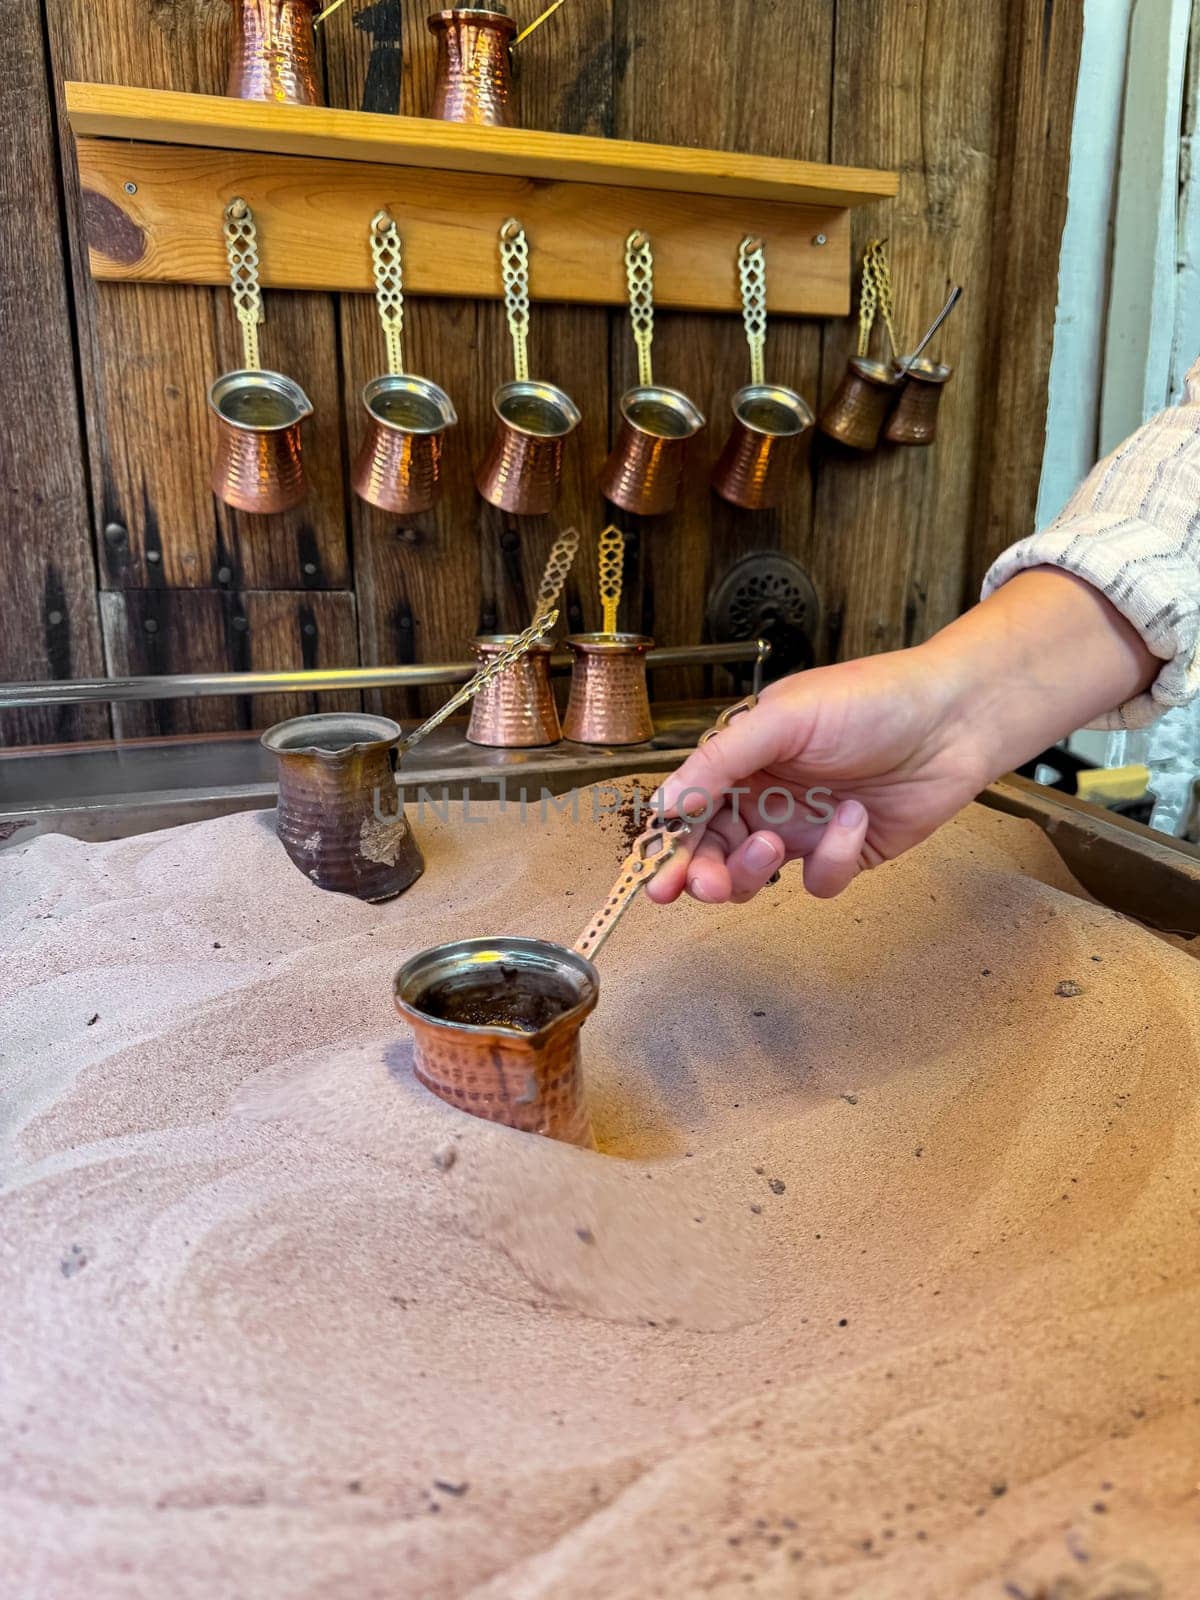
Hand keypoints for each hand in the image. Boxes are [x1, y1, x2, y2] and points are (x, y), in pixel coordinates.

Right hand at [646, 647, 986, 902]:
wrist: (954, 719)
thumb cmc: (870, 700)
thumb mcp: (784, 718)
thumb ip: (721, 761)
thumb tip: (666, 801)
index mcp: (742, 760)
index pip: (689, 811)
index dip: (668, 846)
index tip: (656, 877)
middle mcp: (765, 798)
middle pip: (713, 854)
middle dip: (702, 875)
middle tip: (705, 885)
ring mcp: (803, 829)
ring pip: (755, 877)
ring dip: (754, 871)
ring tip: (772, 845)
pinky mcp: (844, 855)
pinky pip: (819, 879)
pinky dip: (832, 858)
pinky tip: (854, 819)